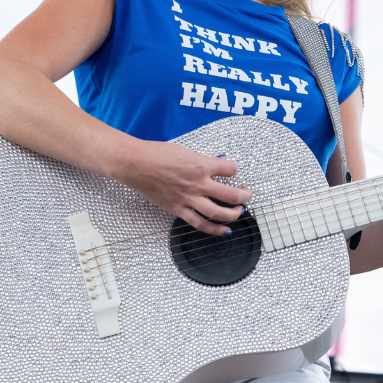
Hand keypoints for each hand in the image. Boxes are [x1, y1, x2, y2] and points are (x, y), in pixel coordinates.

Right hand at [114, 140, 250, 236]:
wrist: (136, 164)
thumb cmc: (157, 154)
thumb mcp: (186, 151)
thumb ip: (202, 160)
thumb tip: (215, 164)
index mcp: (201, 165)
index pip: (230, 168)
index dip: (235, 169)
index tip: (234, 171)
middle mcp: (198, 183)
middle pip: (231, 195)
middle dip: (244, 196)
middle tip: (246, 194)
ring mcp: (188, 198)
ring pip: (219, 213)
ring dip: (234, 214)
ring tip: (239, 212)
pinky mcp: (178, 209)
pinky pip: (200, 223)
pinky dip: (214, 229)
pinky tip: (225, 231)